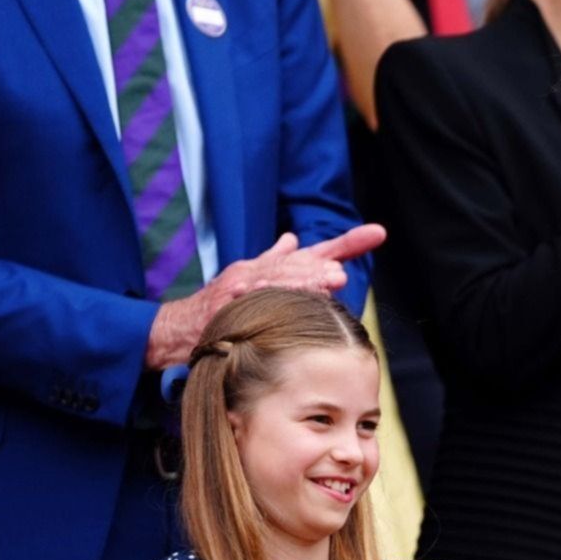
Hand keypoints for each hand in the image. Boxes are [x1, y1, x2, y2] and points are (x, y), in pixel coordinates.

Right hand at [143, 223, 386, 368]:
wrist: (181, 326)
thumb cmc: (222, 305)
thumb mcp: (251, 280)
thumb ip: (276, 262)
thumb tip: (294, 240)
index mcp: (274, 268)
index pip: (317, 252)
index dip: (349, 242)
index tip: (379, 233)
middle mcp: (259, 271)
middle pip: (298, 265)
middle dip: (319, 268)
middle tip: (340, 275)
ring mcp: (242, 285)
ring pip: (276, 280)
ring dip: (301, 281)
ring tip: (326, 283)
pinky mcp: (226, 302)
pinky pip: (251, 299)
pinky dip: (268, 295)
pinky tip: (285, 297)